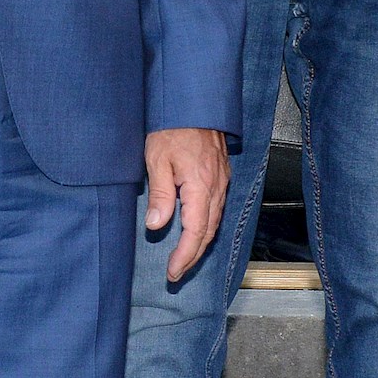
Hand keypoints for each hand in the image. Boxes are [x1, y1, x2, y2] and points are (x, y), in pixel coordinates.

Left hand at [143, 126, 232, 284]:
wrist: (194, 104)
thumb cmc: (173, 128)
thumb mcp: (157, 160)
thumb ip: (159, 195)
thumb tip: (156, 225)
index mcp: (201, 186)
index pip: (195, 232)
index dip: (184, 255)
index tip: (172, 272)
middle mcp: (217, 188)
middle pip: (208, 232)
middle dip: (193, 256)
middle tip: (177, 273)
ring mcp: (222, 182)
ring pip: (214, 222)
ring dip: (200, 243)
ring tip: (184, 258)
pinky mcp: (221, 176)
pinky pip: (217, 209)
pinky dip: (206, 226)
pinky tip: (196, 231)